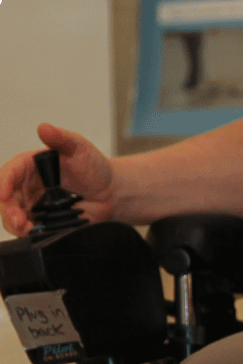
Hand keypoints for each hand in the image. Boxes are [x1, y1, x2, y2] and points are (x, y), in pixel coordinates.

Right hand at [0, 124, 114, 235]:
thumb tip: (45, 128)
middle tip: (19, 220)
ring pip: (14, 216)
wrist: (111, 192)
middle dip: (8, 210)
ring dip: (15, 224)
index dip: (2, 183)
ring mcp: (35, 205)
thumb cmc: (94, 166)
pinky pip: (31, 229)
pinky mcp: (45, 221)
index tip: (2, 194)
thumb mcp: (79, 147)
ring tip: (26, 230)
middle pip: (6, 198)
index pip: (9, 173)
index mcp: (30, 166)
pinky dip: (29, 233)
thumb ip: (61, 138)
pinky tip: (35, 235)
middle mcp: (27, 186)